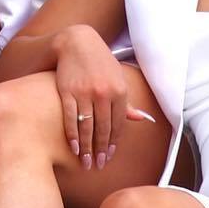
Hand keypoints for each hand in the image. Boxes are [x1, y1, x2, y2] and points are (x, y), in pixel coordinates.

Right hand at [55, 25, 151, 169]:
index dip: (113, 142)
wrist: (77, 42)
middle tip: (98, 165)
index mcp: (119, 91)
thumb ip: (126, 101)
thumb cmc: (100, 62)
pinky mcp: (67, 91)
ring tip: (86, 162)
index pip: (118, 124)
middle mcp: (104, 93)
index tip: (109, 156)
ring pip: (87, 127)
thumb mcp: (118, 78)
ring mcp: (84, 93)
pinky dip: (72, 135)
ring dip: (86, 147)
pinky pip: (70, 118)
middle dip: (101, 150)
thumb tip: (142, 119)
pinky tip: (74, 147)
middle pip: (103, 128)